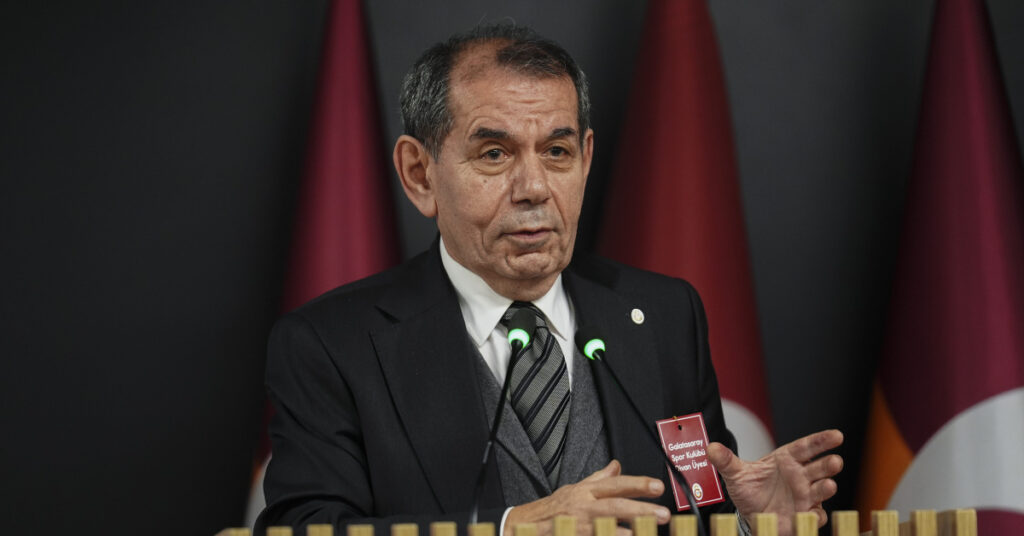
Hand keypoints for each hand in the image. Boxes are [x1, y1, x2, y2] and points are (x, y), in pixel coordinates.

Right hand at [504, 460, 669, 535]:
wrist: (523, 525)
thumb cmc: (553, 508)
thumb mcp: (576, 488)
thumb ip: (599, 479)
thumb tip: (617, 466)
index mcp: (586, 492)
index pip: (616, 484)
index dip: (637, 485)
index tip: (658, 486)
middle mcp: (582, 506)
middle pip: (614, 505)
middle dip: (640, 509)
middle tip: (662, 514)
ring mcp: (575, 523)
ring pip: (603, 524)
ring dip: (625, 529)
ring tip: (646, 531)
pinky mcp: (568, 535)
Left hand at [707, 429, 842, 535]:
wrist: (749, 513)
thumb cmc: (749, 489)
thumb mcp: (735, 474)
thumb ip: (726, 460)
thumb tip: (711, 447)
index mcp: (787, 459)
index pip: (807, 447)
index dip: (822, 440)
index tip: (836, 435)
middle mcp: (800, 476)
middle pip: (819, 467)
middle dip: (828, 465)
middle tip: (835, 462)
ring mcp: (805, 495)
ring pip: (820, 490)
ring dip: (826, 488)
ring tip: (827, 485)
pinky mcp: (804, 514)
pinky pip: (815, 515)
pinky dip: (816, 516)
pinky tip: (814, 515)